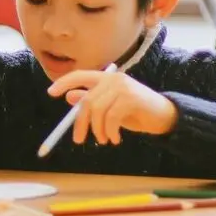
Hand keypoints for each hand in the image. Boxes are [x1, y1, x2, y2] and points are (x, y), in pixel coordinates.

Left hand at [47, 70, 178, 145]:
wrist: (164, 116)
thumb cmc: (135, 112)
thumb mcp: (109, 108)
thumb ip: (91, 101)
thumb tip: (69, 97)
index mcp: (105, 78)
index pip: (79, 75)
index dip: (64, 82)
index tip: (51, 93)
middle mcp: (113, 79)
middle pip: (87, 100)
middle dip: (80, 122)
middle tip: (78, 140)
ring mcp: (123, 87)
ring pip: (97, 110)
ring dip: (97, 130)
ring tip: (104, 140)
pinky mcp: (131, 98)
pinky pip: (112, 117)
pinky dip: (110, 132)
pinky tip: (115, 139)